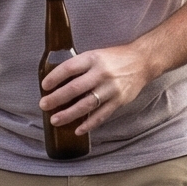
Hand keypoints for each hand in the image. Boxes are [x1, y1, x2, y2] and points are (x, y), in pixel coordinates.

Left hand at [38, 40, 156, 136]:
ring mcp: (110, 89)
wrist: (142, 62)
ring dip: (69, 114)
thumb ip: (80, 66)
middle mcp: (101, 73)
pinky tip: (78, 130)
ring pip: (86, 105)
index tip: (45, 86)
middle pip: (74, 88)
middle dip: (56, 99)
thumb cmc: (115, 59)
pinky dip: (89, 124)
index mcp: (93, 59)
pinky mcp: (118, 101)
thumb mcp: (96, 55)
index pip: (69, 68)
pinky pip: (101, 115)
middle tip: (44, 105)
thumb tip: (58, 82)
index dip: (55, 77)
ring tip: (55, 120)